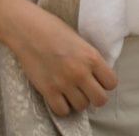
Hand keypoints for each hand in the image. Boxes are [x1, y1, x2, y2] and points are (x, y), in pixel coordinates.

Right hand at [5, 2, 116, 116]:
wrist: (27, 28)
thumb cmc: (52, 27)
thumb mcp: (78, 38)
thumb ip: (88, 57)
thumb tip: (95, 72)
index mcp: (91, 56)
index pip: (111, 82)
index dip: (105, 82)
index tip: (97, 79)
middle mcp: (80, 72)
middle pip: (100, 100)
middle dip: (94, 95)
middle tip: (86, 88)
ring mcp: (64, 83)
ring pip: (82, 106)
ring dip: (77, 100)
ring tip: (70, 90)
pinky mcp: (48, 90)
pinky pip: (62, 111)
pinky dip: (62, 106)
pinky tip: (59, 95)